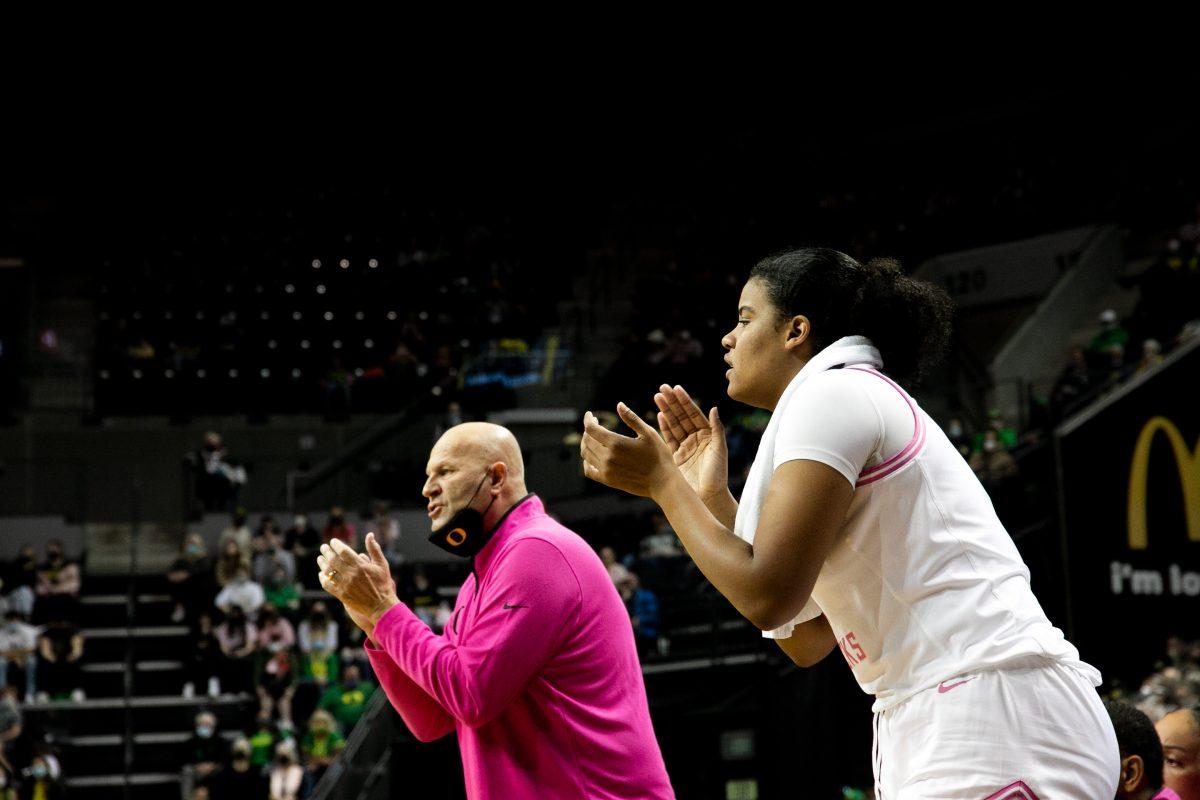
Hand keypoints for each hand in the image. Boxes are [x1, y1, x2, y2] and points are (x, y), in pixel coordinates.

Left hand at [318, 534, 399, 623]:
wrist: (381, 606)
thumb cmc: (383, 584)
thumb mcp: (382, 564)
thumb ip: (374, 549)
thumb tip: (370, 534)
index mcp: (361, 565)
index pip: (343, 551)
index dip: (336, 545)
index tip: (333, 541)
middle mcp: (351, 574)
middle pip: (333, 560)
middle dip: (326, 552)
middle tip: (323, 547)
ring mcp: (345, 585)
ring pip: (329, 571)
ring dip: (322, 563)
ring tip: (320, 558)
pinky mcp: (341, 595)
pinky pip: (327, 585)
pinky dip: (322, 578)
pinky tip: (322, 574)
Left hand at [580, 403, 676, 498]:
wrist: (663, 483)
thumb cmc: (659, 456)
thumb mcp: (648, 433)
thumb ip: (631, 418)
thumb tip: (619, 404)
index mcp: (616, 443)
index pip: (591, 429)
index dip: (588, 419)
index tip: (590, 415)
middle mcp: (608, 457)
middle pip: (587, 440)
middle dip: (588, 429)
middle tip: (594, 424)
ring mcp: (606, 470)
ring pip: (586, 454)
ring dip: (586, 443)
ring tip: (592, 437)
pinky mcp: (608, 480)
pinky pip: (589, 470)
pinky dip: (586, 461)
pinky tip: (591, 456)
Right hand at [654, 384, 727, 501]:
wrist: (708, 495)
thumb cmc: (717, 473)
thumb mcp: (719, 449)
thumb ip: (717, 428)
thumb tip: (713, 408)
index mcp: (707, 434)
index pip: (694, 413)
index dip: (685, 401)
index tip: (676, 389)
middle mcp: (696, 438)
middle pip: (682, 416)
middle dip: (672, 402)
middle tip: (662, 388)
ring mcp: (685, 446)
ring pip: (674, 424)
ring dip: (666, 410)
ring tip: (657, 397)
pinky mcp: (676, 456)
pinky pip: (669, 438)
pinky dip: (664, 426)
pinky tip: (659, 415)